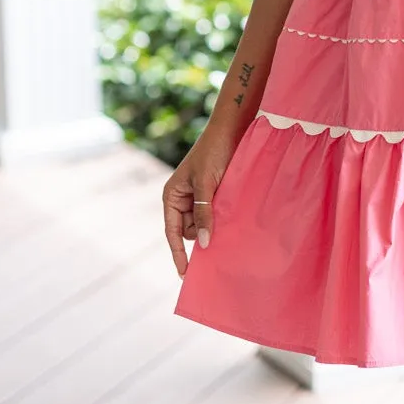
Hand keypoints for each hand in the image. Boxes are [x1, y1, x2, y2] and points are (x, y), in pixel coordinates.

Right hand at [163, 120, 243, 276]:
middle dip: (203, 232)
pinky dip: (221, 217)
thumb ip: (205, 213)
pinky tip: (231, 215)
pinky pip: (215, 215)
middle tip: (218, 224)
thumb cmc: (213, 152)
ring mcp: (198, 198)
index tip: (185, 274)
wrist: (231, 130)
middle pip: (190, 231)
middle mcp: (182, 199)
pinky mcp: (213, 196)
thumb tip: (205, 244)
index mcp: (172, 196)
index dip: (178, 254)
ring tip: (226, 206)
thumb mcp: (207, 184)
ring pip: (204, 224)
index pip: (173, 232)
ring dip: (214, 223)